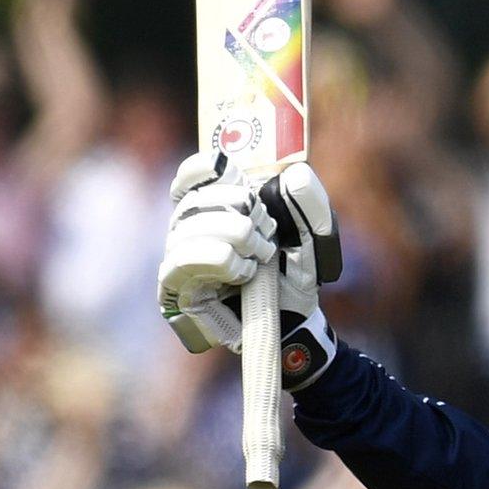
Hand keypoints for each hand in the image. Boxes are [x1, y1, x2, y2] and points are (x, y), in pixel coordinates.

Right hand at [156, 152, 342, 388]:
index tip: (230, 172)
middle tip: (267, 230)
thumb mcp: (311, 237)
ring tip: (260, 255)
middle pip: (195, 199)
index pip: (192, 176)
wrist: (294, 320)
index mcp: (214, 208)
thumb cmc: (293, 274)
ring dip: (234, 236)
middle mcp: (188, 230)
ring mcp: (178, 258)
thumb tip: (295, 175)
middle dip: (238, 210)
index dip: (204, 169)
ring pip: (189, 228)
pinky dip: (222, 260)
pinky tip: (244, 272)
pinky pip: (186, 261)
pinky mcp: (176, 288)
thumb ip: (309, 203)